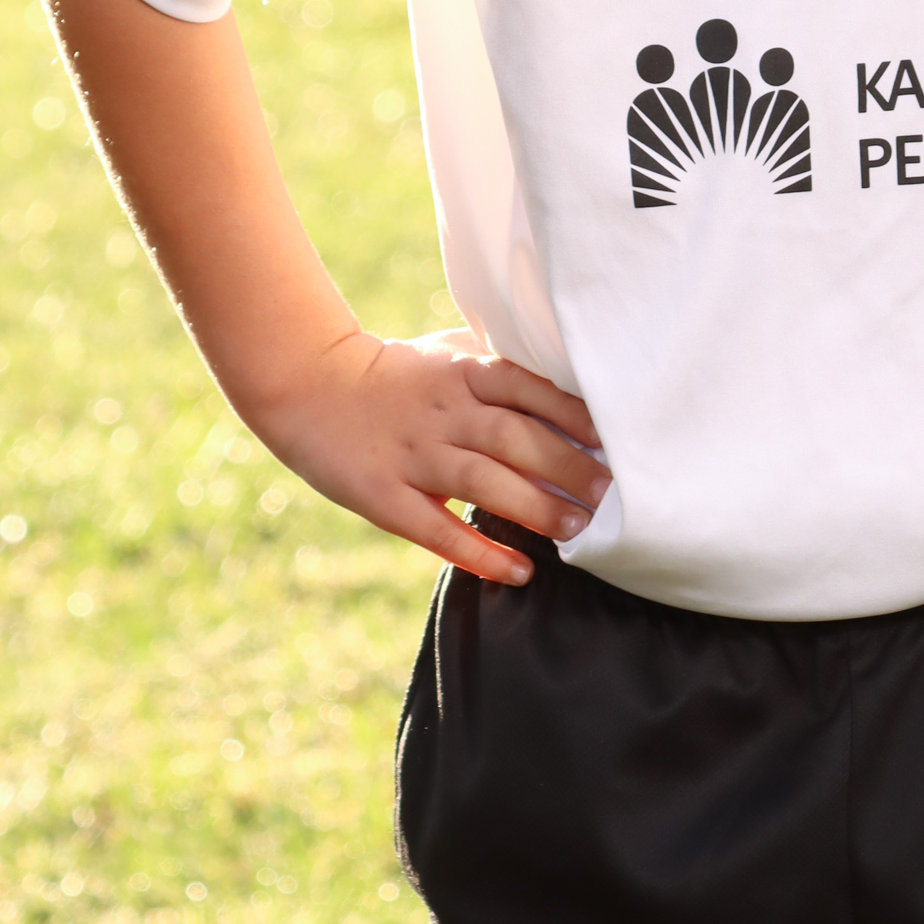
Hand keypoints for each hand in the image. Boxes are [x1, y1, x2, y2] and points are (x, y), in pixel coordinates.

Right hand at [257, 327, 609, 586]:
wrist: (308, 383)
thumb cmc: (396, 371)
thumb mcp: (447, 352)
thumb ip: (500, 367)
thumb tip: (570, 384)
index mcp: (462, 372)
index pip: (529, 388)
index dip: (573, 413)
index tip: (615, 437)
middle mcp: (443, 411)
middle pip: (515, 438)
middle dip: (567, 467)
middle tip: (613, 496)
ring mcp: (413, 454)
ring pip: (483, 481)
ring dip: (534, 508)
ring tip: (578, 532)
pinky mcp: (382, 495)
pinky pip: (436, 529)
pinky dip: (478, 552)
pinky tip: (517, 571)